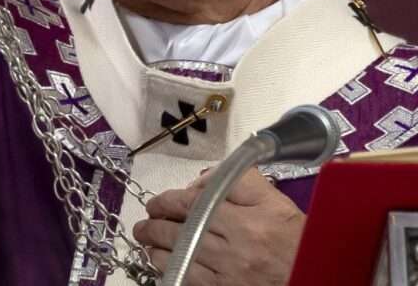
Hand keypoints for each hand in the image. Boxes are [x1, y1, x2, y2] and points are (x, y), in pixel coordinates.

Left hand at [132, 168, 305, 285]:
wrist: (314, 270)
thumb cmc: (292, 234)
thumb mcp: (270, 196)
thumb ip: (235, 180)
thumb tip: (199, 182)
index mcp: (243, 220)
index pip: (189, 205)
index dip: (165, 203)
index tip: (155, 204)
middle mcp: (234, 249)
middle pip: (179, 233)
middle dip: (153, 227)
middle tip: (143, 225)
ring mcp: (229, 276)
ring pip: (179, 261)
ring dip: (157, 252)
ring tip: (148, 244)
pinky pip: (191, 283)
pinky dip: (173, 273)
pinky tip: (166, 266)